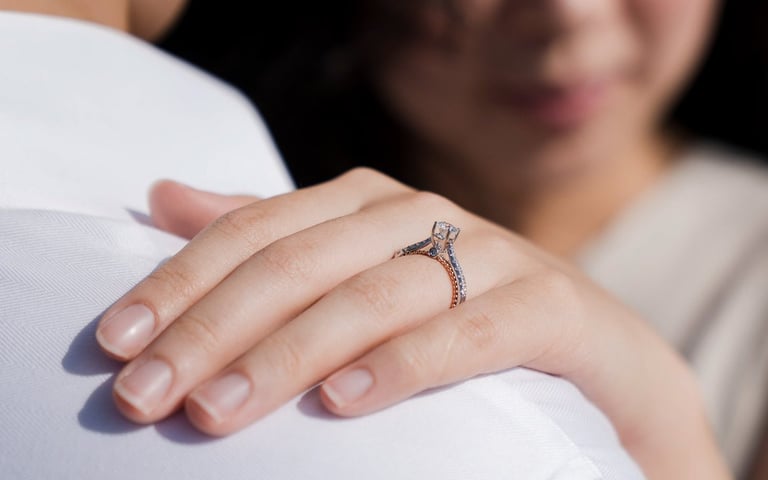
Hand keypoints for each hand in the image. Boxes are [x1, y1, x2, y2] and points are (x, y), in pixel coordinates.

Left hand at [98, 171, 729, 478]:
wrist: (597, 351)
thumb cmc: (461, 313)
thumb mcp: (357, 270)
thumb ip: (273, 235)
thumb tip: (166, 195)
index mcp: (369, 201)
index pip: (255, 229)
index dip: (181, 280)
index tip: (116, 341)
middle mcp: (424, 214)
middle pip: (301, 260)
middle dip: (216, 325)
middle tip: (146, 393)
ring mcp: (491, 254)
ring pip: (372, 293)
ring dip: (290, 351)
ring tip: (218, 409)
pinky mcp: (550, 305)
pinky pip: (469, 328)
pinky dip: (405, 361)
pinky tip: (343, 401)